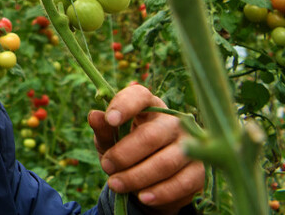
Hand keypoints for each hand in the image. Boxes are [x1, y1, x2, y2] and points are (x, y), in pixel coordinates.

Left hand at [89, 83, 204, 213]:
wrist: (151, 180)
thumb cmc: (127, 150)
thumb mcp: (111, 139)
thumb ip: (104, 129)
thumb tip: (94, 115)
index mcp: (149, 105)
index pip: (139, 95)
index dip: (124, 105)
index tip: (110, 120)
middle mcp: (174, 121)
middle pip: (150, 135)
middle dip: (124, 154)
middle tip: (106, 167)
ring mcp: (190, 145)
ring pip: (165, 162)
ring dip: (137, 177)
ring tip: (116, 184)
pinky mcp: (198, 170)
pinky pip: (181, 183)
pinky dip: (160, 192)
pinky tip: (143, 197)